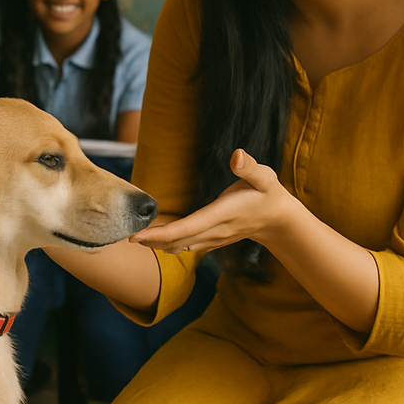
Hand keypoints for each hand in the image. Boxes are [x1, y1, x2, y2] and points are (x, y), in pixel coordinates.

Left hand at [129, 149, 295, 254]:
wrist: (278, 220)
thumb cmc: (268, 194)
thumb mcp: (265, 177)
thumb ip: (250, 167)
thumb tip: (237, 155)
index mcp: (221, 215)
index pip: (186, 228)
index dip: (159, 234)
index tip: (137, 236)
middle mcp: (214, 231)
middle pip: (176, 241)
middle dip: (150, 241)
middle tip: (124, 237)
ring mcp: (212, 239)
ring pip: (179, 247)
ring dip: (156, 245)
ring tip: (134, 239)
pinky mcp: (211, 240)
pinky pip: (185, 247)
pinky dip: (167, 245)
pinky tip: (153, 241)